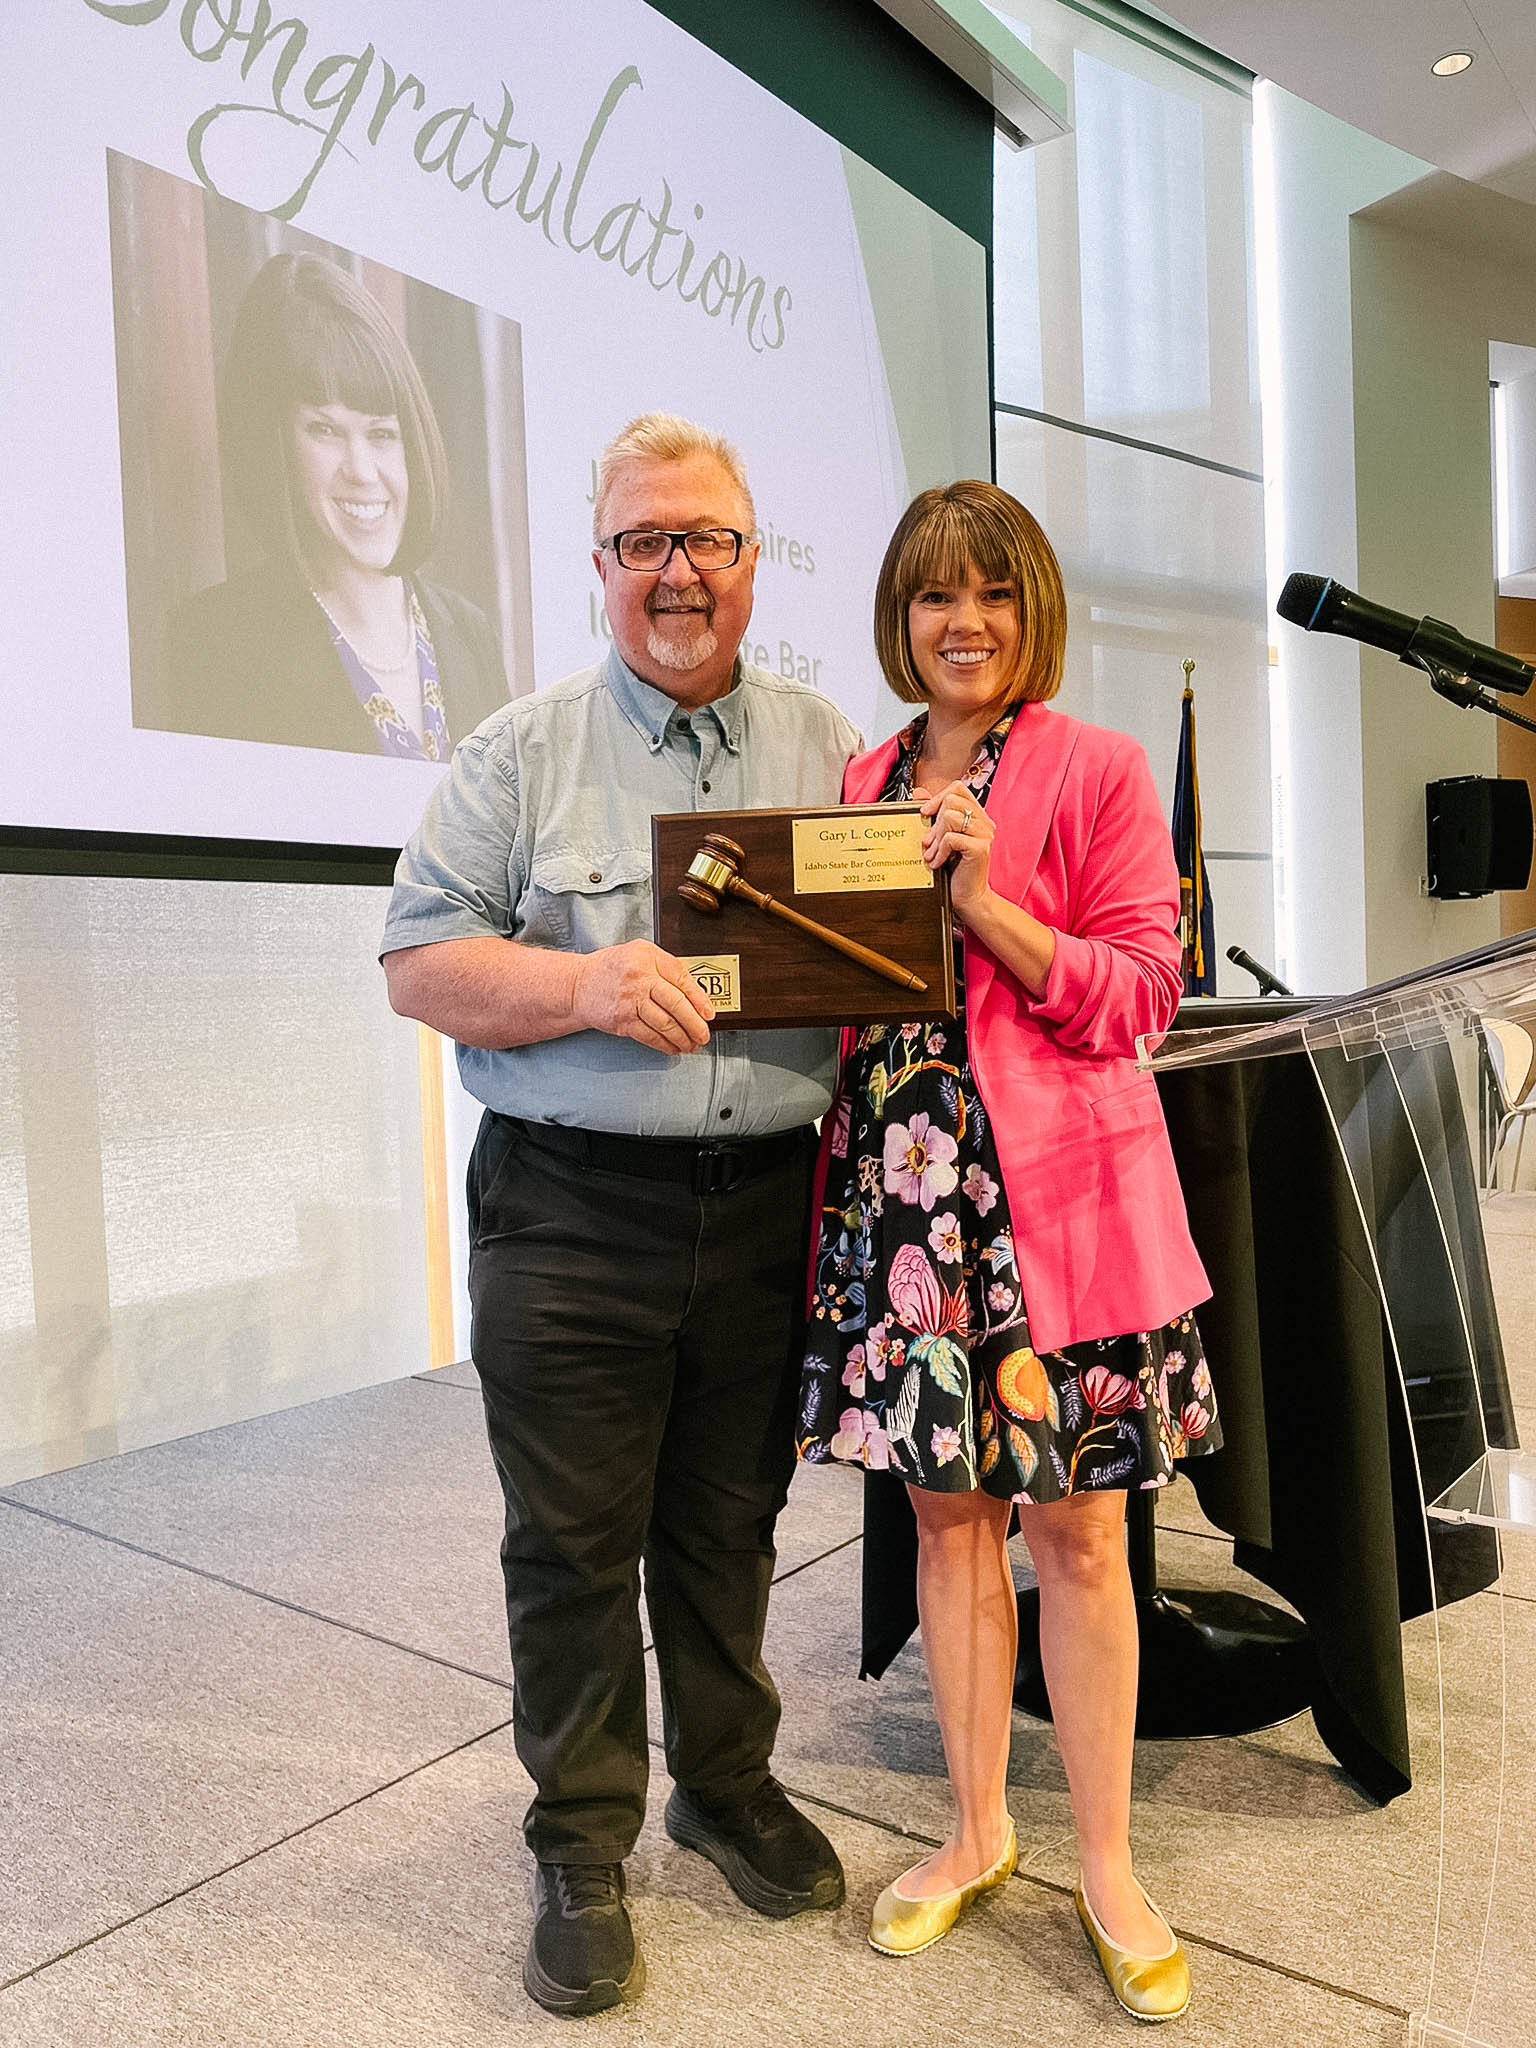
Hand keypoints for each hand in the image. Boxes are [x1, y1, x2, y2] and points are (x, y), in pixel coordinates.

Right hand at [572, 940, 713, 1053]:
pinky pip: (649, 1036)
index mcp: (647, 957)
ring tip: (692, 1044)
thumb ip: (667, 968)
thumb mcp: (641, 953)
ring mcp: (629, 1001)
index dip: (699, 998)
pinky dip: (665, 1045)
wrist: (578, 985)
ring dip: (682, 1038)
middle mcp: (638, 978)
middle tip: (704, 1034)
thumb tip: (696, 995)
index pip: (681, 978)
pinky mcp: (622, 1021)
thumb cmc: (613, 968)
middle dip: (695, 1024)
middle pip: (676, 1004)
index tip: (709, 1013)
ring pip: (665, 1024)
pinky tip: (673, 1047)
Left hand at [917, 779, 995, 924]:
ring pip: (950, 816)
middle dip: (934, 821)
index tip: (925, 813)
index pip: (958, 788)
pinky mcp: (980, 848)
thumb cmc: (955, 871)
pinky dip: (939, 851)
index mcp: (977, 816)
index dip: (938, 797)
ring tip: (932, 854)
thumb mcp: (940, 838)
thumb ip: (933, 815)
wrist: (968, 898)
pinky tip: (938, 863)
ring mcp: (984, 834)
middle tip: (928, 842)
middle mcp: (984, 822)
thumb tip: (919, 792)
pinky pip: (951, 838)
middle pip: (952, 799)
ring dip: (935, 837)